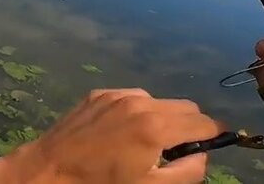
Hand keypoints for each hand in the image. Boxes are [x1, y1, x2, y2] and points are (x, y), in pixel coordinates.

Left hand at [0, 89, 222, 183]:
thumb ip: (187, 171)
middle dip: (189, 126)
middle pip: (185, 106)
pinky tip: (121, 133)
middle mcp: (140, 102)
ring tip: (145, 143)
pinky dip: (137, 112)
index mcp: (156, 127)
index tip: (214, 144)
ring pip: (159, 101)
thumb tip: (202, 154)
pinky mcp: (99, 93)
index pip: (204, 122)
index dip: (213, 134)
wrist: (49, 170)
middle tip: (177, 150)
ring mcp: (118, 94)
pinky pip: (132, 98)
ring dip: (162, 118)